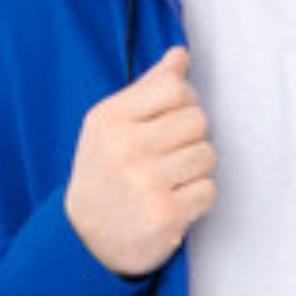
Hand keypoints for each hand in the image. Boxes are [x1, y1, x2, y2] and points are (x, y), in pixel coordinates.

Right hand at [66, 45, 216, 276]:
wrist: (86, 240)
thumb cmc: (102, 175)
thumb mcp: (109, 125)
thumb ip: (147, 89)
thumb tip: (180, 56)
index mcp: (112, 119)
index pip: (176, 88)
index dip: (184, 102)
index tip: (172, 120)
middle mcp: (128, 147)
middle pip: (197, 120)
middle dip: (191, 137)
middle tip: (170, 156)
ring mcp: (147, 182)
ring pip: (207, 155)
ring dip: (195, 169)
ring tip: (171, 179)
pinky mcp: (166, 214)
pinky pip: (208, 190)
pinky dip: (197, 197)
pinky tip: (174, 201)